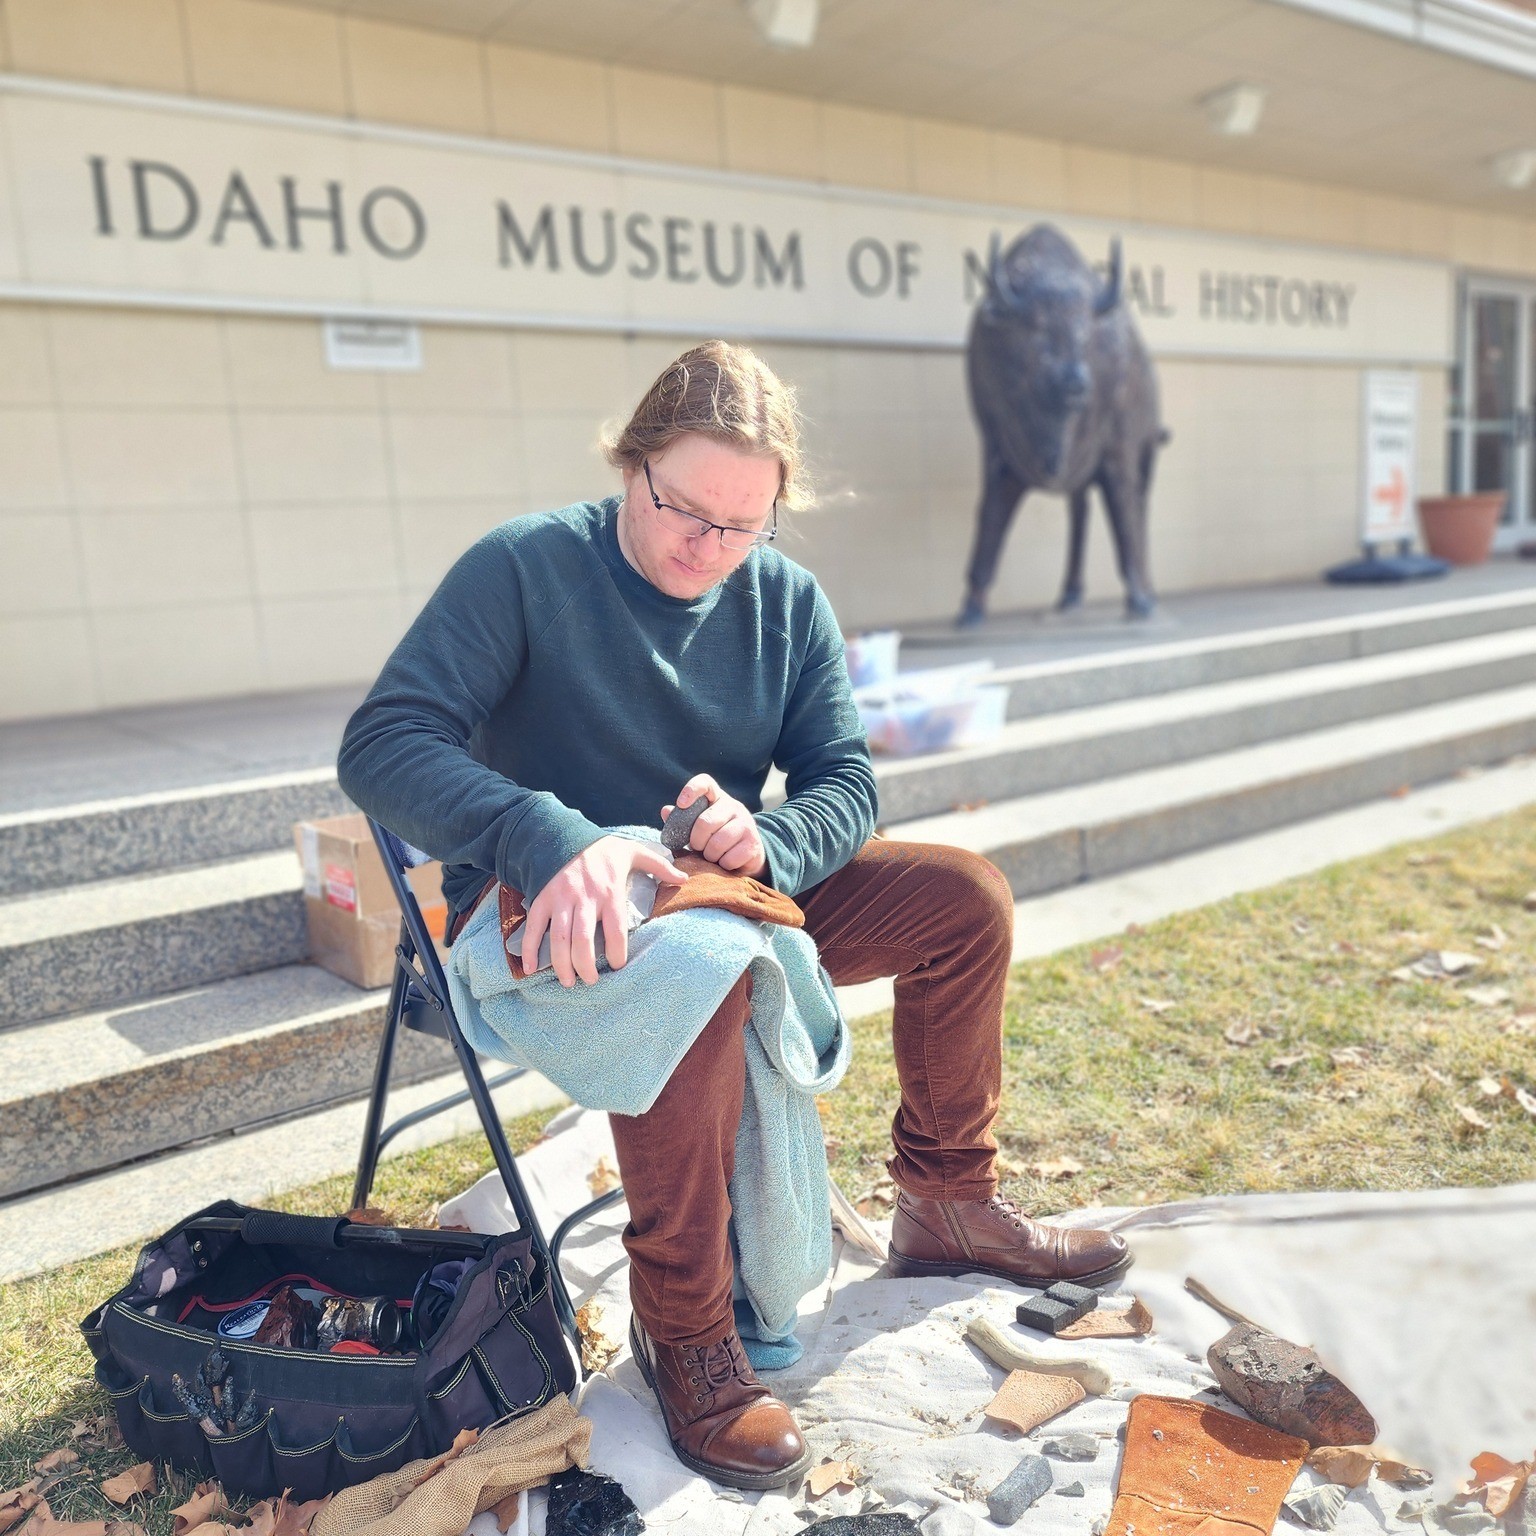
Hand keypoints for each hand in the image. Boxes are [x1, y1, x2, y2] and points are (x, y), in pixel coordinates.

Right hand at [522, 835, 686, 986]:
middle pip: (584, 941)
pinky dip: (529, 949)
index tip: (618, 965)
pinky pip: (534, 927)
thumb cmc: (601, 848)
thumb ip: (659, 866)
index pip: (615, 930)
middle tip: (591, 980)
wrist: (563, 832)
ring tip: (569, 981)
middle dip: (586, 966)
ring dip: (562, 964)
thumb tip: (684, 878)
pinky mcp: (542, 899)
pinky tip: (530, 968)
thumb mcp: (633, 851)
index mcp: (610, 891)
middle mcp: (584, 898)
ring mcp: (560, 900)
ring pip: (559, 938)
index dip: (617, 952)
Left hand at [663, 774, 768, 877]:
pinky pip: (729, 858)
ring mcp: (746, 823)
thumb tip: (665, 811)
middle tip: (697, 848)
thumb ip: (682, 820)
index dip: (691, 790)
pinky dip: (723, 865)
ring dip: (709, 856)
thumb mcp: (699, 826)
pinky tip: (725, 862)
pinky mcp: (753, 843)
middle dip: (696, 841)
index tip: (681, 804)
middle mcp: (734, 806)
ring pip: (717, 843)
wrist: (749, 853)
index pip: (705, 783)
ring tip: (712, 856)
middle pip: (705, 822)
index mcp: (717, 798)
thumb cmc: (717, 837)